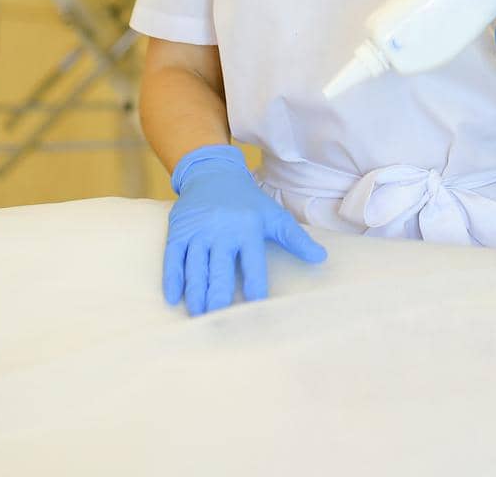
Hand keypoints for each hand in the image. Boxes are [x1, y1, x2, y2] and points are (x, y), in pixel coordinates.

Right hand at [164, 143, 326, 315]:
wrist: (212, 172)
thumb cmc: (247, 200)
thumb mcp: (273, 215)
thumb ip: (296, 239)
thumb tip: (322, 258)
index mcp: (248, 228)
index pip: (253, 265)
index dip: (255, 289)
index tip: (256, 312)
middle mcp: (222, 230)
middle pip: (220, 271)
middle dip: (220, 298)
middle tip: (220, 323)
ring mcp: (198, 231)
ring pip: (196, 268)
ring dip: (197, 294)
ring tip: (199, 316)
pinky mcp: (179, 231)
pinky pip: (173, 258)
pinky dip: (173, 279)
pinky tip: (174, 298)